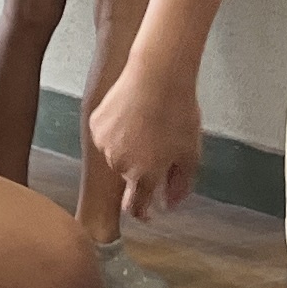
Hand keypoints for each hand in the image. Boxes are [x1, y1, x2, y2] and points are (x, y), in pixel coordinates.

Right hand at [89, 57, 203, 222]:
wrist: (157, 75)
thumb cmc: (178, 112)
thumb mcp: (190, 152)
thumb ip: (180, 183)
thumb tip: (170, 203)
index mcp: (144, 175)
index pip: (136, 207)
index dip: (143, 212)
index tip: (147, 211)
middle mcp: (120, 165)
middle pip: (129, 177)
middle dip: (142, 169)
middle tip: (158, 146)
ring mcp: (104, 145)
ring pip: (116, 157)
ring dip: (128, 150)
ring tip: (146, 126)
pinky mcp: (96, 125)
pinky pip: (106, 137)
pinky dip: (117, 132)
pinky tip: (132, 116)